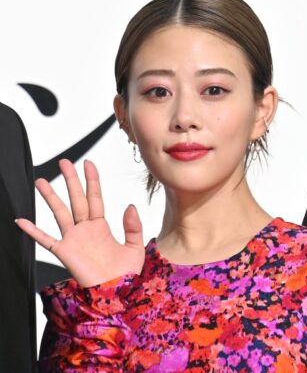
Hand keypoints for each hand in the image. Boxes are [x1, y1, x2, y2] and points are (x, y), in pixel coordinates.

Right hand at [16, 159, 144, 287]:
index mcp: (102, 226)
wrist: (117, 294)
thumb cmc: (126, 273)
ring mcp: (73, 240)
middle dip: (71, 180)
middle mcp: (85, 230)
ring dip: (51, 197)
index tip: (89, 163)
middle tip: (64, 162)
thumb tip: (129, 206)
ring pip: (60, 213)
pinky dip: (33, 231)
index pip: (95, 197)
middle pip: (76, 199)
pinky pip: (45, 240)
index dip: (92, 181)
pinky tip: (21, 220)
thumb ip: (133, 226)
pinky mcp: (64, 253)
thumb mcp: (135, 246)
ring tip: (41, 180)